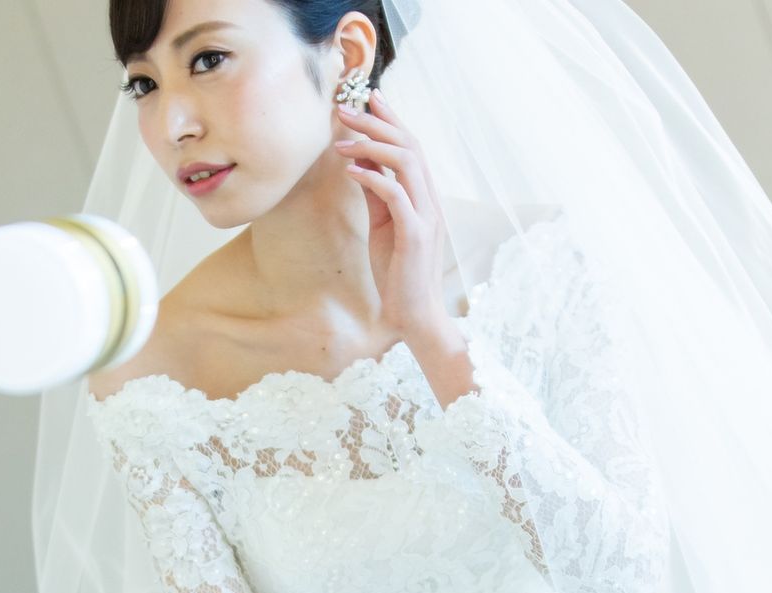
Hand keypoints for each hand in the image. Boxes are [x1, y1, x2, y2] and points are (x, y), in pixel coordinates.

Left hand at [335, 90, 452, 341]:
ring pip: (406, 163)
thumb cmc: (397, 274)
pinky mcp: (416, 234)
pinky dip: (372, 178)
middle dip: (376, 123)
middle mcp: (430, 200)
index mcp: (424, 197)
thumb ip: (375, 196)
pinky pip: (395, 195)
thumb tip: (358, 165)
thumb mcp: (382, 227)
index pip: (411, 147)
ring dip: (372, 145)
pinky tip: (350, 171)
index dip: (391, 120)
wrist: (413, 316)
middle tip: (346, 109)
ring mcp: (426, 216)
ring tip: (341, 140)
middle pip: (409, 146)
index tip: (369, 98)